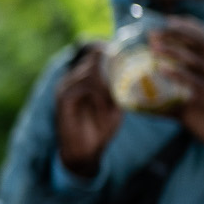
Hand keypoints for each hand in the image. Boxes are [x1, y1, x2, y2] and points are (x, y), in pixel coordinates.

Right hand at [54, 43, 121, 178]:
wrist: (84, 153)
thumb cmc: (101, 128)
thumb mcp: (116, 104)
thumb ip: (121, 88)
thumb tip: (140, 73)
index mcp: (83, 76)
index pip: (96, 50)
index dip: (114, 50)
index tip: (133, 59)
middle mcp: (72, 77)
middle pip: (95, 55)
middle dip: (116, 66)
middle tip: (129, 80)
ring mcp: (66, 86)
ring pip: (92, 70)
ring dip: (110, 84)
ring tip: (118, 100)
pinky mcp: (64, 99)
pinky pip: (85, 86)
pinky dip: (101, 95)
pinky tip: (108, 108)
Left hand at [153, 18, 203, 168]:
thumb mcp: (187, 106)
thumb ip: (168, 99)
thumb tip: (137, 100)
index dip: (187, 26)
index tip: (164, 19)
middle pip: (202, 42)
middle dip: (177, 33)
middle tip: (153, 31)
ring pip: (200, 61)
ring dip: (175, 51)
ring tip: (154, 46)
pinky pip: (200, 85)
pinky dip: (181, 76)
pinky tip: (163, 70)